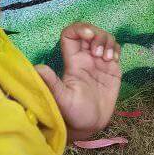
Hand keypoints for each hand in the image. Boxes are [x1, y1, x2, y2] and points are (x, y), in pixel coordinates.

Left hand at [34, 23, 121, 141]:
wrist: (90, 125)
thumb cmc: (73, 114)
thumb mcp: (62, 99)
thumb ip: (52, 83)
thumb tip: (37, 68)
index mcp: (72, 61)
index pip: (70, 34)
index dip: (79, 29)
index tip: (89, 36)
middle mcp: (85, 58)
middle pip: (89, 32)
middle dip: (97, 35)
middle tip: (99, 53)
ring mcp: (99, 62)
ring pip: (103, 38)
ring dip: (107, 42)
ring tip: (108, 59)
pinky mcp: (112, 68)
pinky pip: (114, 49)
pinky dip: (116, 49)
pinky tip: (113, 60)